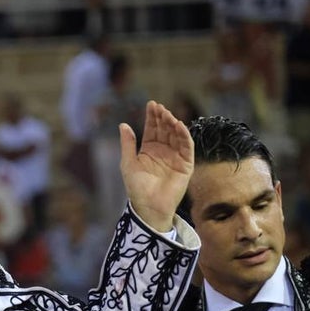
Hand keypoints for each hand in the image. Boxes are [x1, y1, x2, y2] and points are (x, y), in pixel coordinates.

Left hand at [120, 100, 193, 231]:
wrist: (148, 206)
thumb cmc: (136, 187)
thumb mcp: (128, 163)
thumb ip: (127, 144)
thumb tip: (123, 124)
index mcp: (149, 150)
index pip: (152, 129)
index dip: (152, 117)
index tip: (151, 104)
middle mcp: (164, 151)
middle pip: (165, 129)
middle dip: (163, 117)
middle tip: (159, 108)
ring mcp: (175, 156)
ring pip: (176, 135)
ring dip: (173, 124)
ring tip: (167, 115)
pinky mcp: (186, 164)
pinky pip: (186, 146)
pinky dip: (184, 135)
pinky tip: (179, 125)